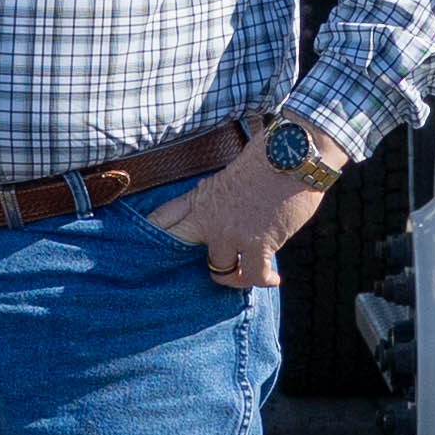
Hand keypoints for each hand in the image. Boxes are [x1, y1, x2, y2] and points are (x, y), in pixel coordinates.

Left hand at [144, 140, 332, 292]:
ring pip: (219, 271)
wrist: (294, 153)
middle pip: (176, 247)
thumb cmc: (269, 156)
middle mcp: (210, 218)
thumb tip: (221, 206)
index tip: (140, 249)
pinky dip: (265, 280)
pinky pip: (254, 276)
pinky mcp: (258, 243)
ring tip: (245, 274)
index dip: (151, 234)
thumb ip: (219, 195)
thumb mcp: (232, 173)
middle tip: (184, 276)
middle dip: (175, 265)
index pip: (163, 218)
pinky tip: (273, 279)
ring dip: (234, 277)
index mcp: (201, 197)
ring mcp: (232, 232)